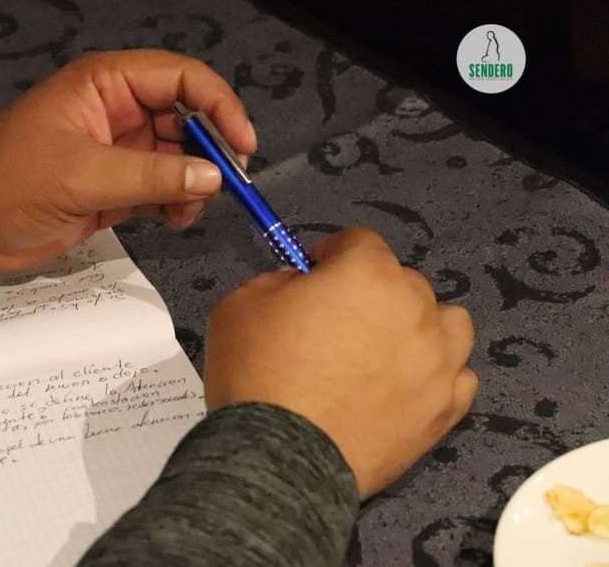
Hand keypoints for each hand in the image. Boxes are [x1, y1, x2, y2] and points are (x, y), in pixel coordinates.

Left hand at [0, 49, 256, 272]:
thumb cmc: (11, 184)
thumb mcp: (83, 175)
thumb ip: (152, 177)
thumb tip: (213, 177)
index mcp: (105, 84)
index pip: (180, 78)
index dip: (218, 105)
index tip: (242, 144)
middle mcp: (117, 111)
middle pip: (186, 118)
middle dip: (210, 150)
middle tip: (225, 187)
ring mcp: (118, 151)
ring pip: (179, 158)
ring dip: (194, 183)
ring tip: (188, 211)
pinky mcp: (114, 188)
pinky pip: (162, 189)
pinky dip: (177, 203)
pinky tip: (175, 220)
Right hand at [204, 228, 477, 497]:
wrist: (280, 457)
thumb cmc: (257, 373)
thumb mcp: (240, 304)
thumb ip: (277, 279)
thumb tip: (300, 285)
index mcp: (367, 273)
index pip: (359, 241)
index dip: (332, 254)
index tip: (313, 273)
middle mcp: (414, 308)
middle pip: (403, 281)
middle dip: (371, 292)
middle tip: (336, 323)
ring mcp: (437, 361)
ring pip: (449, 324)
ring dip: (421, 326)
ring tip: (387, 350)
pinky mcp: (446, 409)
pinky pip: (458, 377)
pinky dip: (435, 375)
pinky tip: (404, 387)